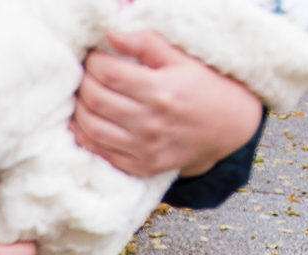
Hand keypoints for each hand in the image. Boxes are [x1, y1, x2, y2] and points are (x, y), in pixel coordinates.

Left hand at [74, 30, 264, 177]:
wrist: (228, 127)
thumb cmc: (204, 87)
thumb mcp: (181, 59)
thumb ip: (146, 44)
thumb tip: (111, 34)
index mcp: (159, 91)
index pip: (109, 74)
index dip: (93, 62)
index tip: (93, 56)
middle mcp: (150, 122)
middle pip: (96, 100)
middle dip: (83, 83)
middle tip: (85, 75)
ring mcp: (144, 148)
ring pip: (92, 129)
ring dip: (79, 111)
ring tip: (82, 96)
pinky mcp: (141, 166)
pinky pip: (101, 153)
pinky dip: (86, 136)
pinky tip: (86, 121)